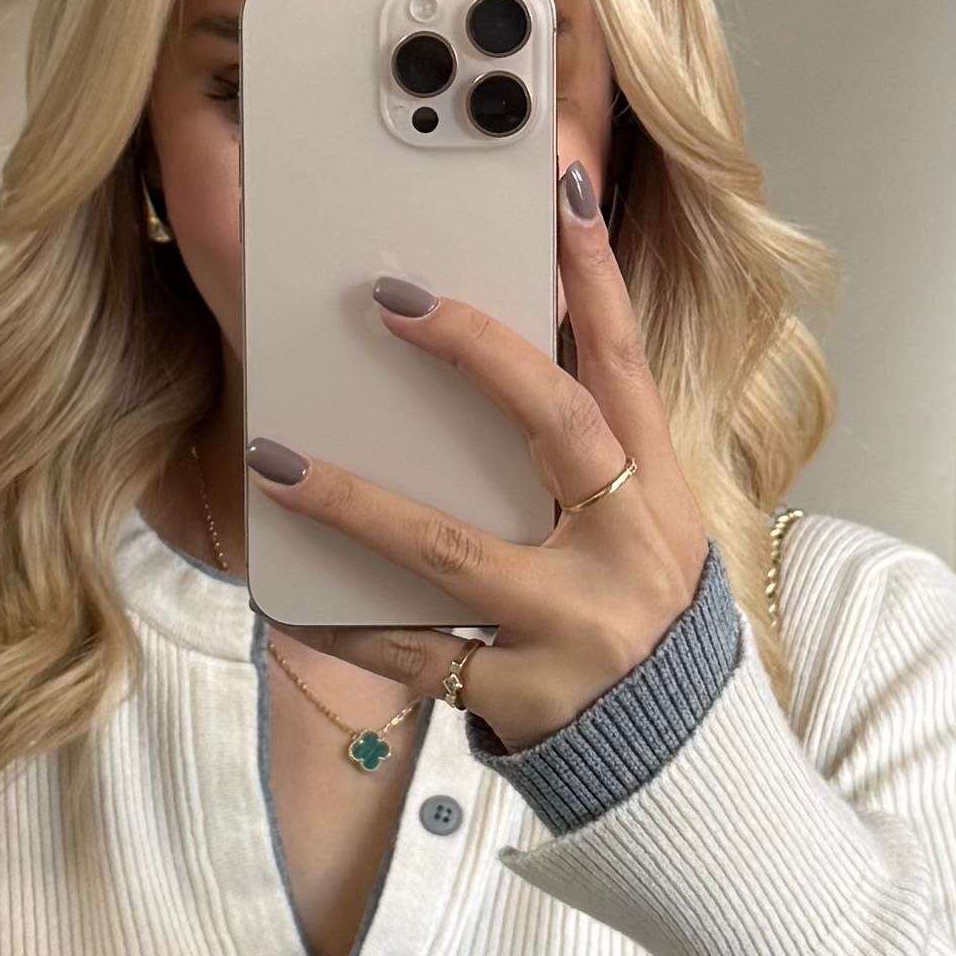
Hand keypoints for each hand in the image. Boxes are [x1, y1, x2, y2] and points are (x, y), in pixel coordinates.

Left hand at [245, 159, 708, 755]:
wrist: (682, 768)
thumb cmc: (643, 625)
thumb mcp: (645, 530)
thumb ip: (591, 454)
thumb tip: (507, 350)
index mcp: (657, 494)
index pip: (626, 363)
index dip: (596, 274)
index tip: (560, 187)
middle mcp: (623, 549)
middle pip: (553, 424)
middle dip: (473, 351)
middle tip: (388, 298)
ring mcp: (571, 626)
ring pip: (450, 548)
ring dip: (354, 499)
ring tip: (273, 457)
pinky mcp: (520, 696)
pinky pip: (410, 653)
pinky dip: (344, 625)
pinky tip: (284, 598)